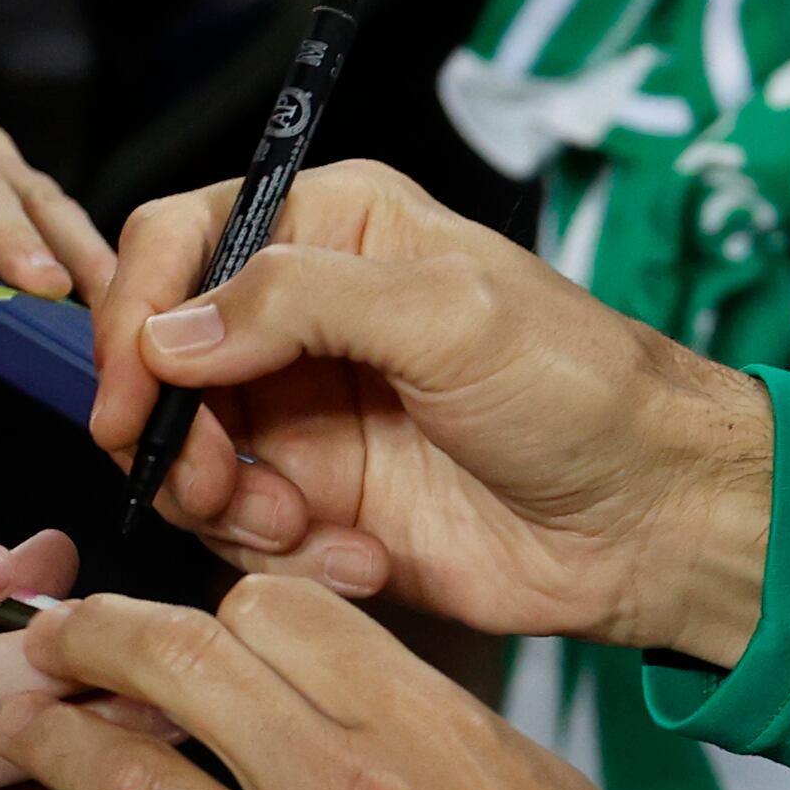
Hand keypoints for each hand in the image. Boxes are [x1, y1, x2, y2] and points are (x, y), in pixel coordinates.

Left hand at [0, 580, 789, 789]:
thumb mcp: (546, 789)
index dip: (219, 611)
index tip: (194, 628)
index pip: (273, 611)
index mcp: (426, 726)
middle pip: (179, 668)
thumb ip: (444, 744)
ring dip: (58, 760)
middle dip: (97, 642)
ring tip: (23, 741)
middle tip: (55, 645)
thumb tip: (381, 720)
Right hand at [78, 161, 771, 656]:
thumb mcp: (448, 317)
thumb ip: (298, 302)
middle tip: (219, 487)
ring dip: (229, 507)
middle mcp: (305, 318)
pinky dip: (286, 559)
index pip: (177, 241)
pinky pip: (242, 536)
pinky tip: (365, 561)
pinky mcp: (324, 507)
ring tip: (307, 526)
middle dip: (175, 436)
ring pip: (186, 459)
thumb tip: (169, 332)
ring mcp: (308, 416)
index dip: (134, 317)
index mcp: (334, 229)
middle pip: (161, 363)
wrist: (654, 524)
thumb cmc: (584, 393)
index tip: (134, 400)